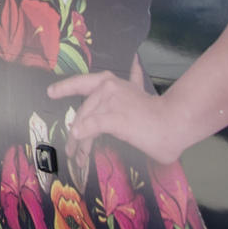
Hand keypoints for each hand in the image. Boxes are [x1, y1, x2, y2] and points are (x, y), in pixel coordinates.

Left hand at [46, 57, 182, 164]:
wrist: (176, 123)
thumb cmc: (160, 116)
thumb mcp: (141, 94)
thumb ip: (130, 87)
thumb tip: (131, 71)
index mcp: (114, 82)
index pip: (84, 82)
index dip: (65, 87)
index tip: (51, 92)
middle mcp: (109, 87)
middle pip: (83, 111)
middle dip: (75, 133)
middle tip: (72, 150)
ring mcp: (111, 101)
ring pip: (85, 122)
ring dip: (79, 144)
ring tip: (78, 157)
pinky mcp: (115, 117)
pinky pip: (91, 128)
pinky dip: (83, 136)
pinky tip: (79, 145)